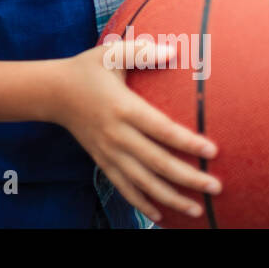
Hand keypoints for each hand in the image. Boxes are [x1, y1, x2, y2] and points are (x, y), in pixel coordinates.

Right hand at [50, 39, 221, 222]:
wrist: (52, 93)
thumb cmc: (87, 69)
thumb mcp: (110, 53)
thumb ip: (141, 51)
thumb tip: (173, 51)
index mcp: (122, 107)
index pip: (161, 129)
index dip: (186, 142)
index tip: (212, 151)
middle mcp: (116, 134)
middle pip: (157, 162)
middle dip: (188, 177)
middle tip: (216, 187)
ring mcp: (108, 151)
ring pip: (143, 182)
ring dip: (170, 198)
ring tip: (197, 210)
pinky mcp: (101, 161)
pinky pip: (123, 187)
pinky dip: (141, 203)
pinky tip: (160, 216)